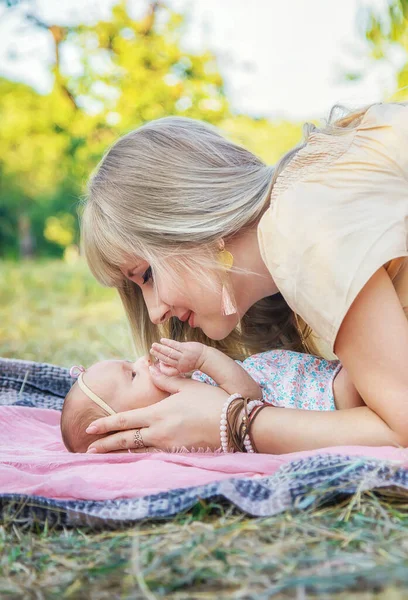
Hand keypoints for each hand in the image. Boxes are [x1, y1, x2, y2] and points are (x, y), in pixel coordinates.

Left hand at [85, 365, 228, 453]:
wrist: (234, 423)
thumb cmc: (211, 400)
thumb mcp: (187, 386)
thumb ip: (166, 380)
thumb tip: (150, 370)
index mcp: (158, 413)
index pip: (125, 420)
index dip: (106, 424)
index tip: (90, 428)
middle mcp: (160, 432)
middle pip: (126, 439)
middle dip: (105, 445)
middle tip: (87, 449)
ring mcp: (169, 446)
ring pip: (138, 450)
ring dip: (120, 453)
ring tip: (105, 456)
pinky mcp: (180, 454)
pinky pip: (154, 456)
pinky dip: (141, 456)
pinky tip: (134, 458)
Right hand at [150, 338, 205, 375]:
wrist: (204, 357)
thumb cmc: (192, 362)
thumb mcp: (183, 368)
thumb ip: (173, 366)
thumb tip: (162, 364)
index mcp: (178, 368)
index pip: (167, 368)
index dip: (160, 366)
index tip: (155, 361)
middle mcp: (180, 363)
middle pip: (166, 358)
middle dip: (157, 354)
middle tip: (150, 350)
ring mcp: (182, 355)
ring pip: (169, 352)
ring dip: (160, 348)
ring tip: (154, 345)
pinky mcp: (185, 348)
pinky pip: (174, 345)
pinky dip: (168, 342)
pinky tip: (162, 340)